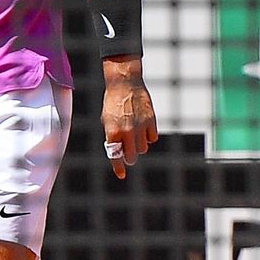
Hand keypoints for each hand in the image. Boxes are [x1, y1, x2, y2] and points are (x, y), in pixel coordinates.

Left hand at [101, 56, 158, 179]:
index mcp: (112, 132)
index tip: (121, 174)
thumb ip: (113, 136)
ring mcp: (140, 126)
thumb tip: (118, 151)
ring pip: (143, 148)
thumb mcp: (107, 120)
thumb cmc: (113, 103)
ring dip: (139, 147)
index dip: (119, 167)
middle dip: (130, 158)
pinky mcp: (151, 121)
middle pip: (133, 156)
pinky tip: (144, 131)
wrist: (124, 84)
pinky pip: (152, 138)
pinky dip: (149, 137)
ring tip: (134, 138)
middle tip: (129, 156)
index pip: (116, 156)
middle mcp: (127, 131)